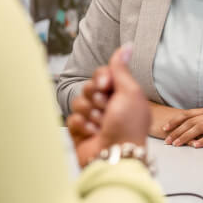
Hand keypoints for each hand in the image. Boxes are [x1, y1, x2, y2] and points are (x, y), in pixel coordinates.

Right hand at [67, 44, 149, 166]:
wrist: (116, 157)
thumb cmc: (128, 127)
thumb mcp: (130, 92)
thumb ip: (121, 68)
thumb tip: (127, 45)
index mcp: (121, 93)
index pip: (102, 73)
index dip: (101, 78)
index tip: (106, 85)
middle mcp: (107, 104)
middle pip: (89, 86)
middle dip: (97, 98)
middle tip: (107, 110)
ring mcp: (93, 118)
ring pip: (79, 101)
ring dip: (91, 114)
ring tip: (101, 125)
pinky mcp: (80, 131)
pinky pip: (72, 118)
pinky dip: (82, 126)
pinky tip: (93, 134)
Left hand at [163, 104, 202, 147]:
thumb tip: (190, 127)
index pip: (187, 114)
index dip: (175, 120)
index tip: (164, 128)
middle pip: (190, 121)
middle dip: (177, 131)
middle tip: (167, 140)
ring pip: (199, 127)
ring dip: (186, 136)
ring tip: (177, 144)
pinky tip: (196, 145)